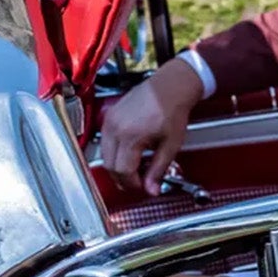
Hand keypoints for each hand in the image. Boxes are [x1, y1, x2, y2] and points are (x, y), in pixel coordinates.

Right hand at [99, 59, 207, 193]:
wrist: (169, 87)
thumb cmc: (173, 110)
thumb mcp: (171, 145)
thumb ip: (159, 169)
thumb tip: (151, 189)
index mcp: (130, 135)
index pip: (122, 170)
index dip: (132, 183)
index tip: (143, 186)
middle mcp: (115, 128)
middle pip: (109, 165)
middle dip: (123, 178)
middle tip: (138, 182)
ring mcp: (109, 121)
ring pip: (104, 156)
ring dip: (117, 166)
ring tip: (135, 169)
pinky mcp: (108, 117)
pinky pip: (105, 143)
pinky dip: (114, 153)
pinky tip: (129, 154)